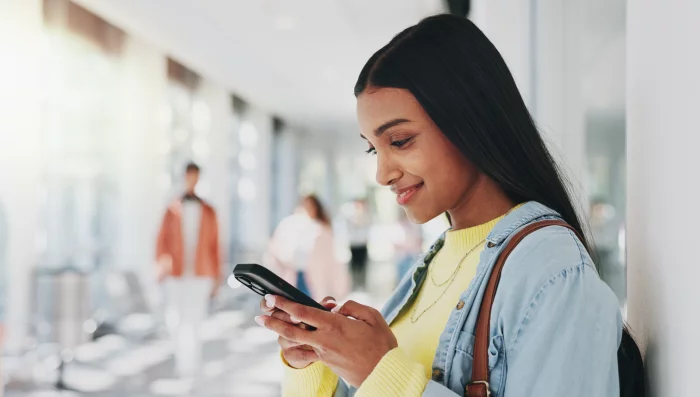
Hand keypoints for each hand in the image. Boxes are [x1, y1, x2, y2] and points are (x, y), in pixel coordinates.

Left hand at [256, 296, 397, 386]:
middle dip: (272, 321)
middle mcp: (325, 339)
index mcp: (335, 325)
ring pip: (294, 342)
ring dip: (279, 334)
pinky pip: (303, 354)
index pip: (303, 312)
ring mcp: (323, 352)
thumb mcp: (373, 316)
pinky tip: (286, 344)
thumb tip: (336, 308)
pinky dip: (292, 348)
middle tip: (259, 315)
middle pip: (291, 329)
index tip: (272, 297)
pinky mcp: (325, 362)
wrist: (385, 372)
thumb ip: (352, 306)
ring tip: (269, 326)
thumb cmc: (381, 344)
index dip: (285, 304)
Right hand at [259, 295, 337, 368]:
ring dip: (300, 335)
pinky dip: (311, 352)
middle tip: (298, 318)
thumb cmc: (316, 324)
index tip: (271, 299)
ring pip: (288, 336)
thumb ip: (324, 306)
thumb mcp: (318, 312)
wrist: (316, 350)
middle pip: (277, 319)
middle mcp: (280, 325)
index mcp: (283, 311)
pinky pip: (300, 353)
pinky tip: (321, 351)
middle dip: (287, 317)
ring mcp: (283, 341)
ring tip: (311, 334)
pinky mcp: (290, 355)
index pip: (267, 305)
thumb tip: (331, 303)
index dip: (268, 303)